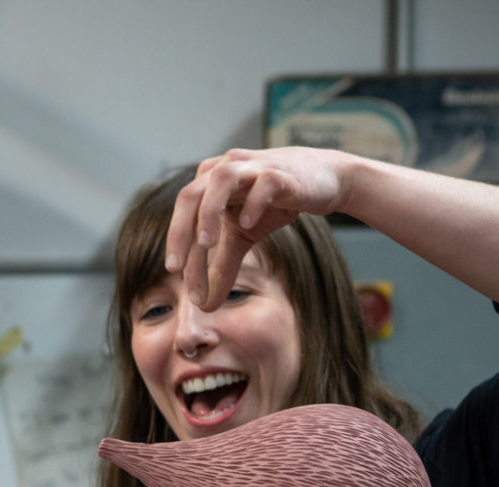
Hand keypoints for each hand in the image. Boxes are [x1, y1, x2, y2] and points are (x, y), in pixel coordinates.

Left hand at [166, 147, 355, 309]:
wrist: (322, 178)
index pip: (186, 215)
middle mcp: (225, 169)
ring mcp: (253, 167)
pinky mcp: (281, 173)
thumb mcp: (242, 237)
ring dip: (210, 211)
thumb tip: (204, 306)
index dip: (177, 245)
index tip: (176, 275)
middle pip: (191, 195)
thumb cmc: (273, 203)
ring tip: (207, 242)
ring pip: (222, 179)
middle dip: (180, 230)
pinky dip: (253, 202)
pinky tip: (248, 225)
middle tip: (176, 266)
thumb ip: (222, 267)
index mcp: (209, 182)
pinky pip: (263, 183)